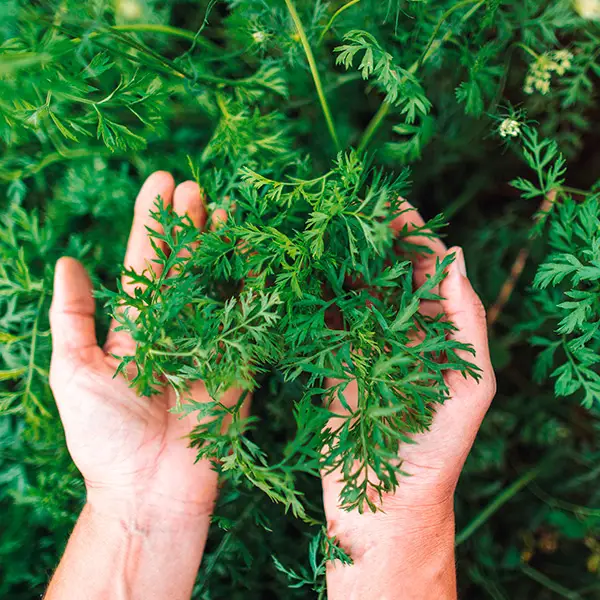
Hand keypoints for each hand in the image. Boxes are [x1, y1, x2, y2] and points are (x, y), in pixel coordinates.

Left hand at [49, 170, 241, 518]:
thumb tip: (66, 261)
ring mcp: (211, 341)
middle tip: (194, 187)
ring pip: (220, 283)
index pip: (145, 263)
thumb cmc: (104, 436)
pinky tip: (256, 252)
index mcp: (137, 325)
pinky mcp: (241, 360)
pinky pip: (250, 316)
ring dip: (223, 246)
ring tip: (226, 209)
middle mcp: (176, 326)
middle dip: (189, 226)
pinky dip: (255, 283)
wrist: (150, 489)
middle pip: (186, 266)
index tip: (160, 183)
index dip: (151, 223)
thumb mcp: (75, 371)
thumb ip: (72, 317)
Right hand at [322, 203, 495, 598]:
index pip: (427, 270)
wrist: (385, 502)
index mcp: (438, 331)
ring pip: (353, 288)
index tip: (392, 205)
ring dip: (341, 257)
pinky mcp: (332, 359)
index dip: (413, 236)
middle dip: (371, 236)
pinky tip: (305, 266)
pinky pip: (324, 317)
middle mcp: (401, 329)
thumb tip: (457, 256)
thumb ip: (467, 321)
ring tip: (324, 224)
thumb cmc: (438, 448)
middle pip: (387, 270)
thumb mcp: (470, 385)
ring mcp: (364, 342)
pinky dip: (316, 291)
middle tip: (350, 203)